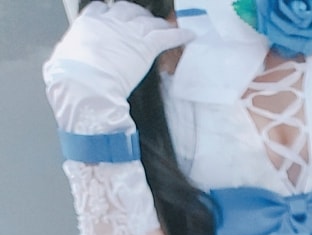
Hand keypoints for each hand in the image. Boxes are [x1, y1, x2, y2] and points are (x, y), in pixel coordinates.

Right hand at [44, 1, 193, 133]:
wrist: (84, 86)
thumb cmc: (70, 79)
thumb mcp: (62, 62)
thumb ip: (67, 56)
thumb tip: (60, 63)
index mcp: (88, 24)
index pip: (101, 9)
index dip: (110, 12)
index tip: (113, 16)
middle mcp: (109, 22)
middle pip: (127, 9)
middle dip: (136, 14)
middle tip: (143, 21)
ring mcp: (128, 32)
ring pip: (148, 20)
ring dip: (158, 23)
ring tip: (165, 26)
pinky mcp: (145, 46)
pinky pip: (166, 35)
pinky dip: (178, 34)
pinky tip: (188, 35)